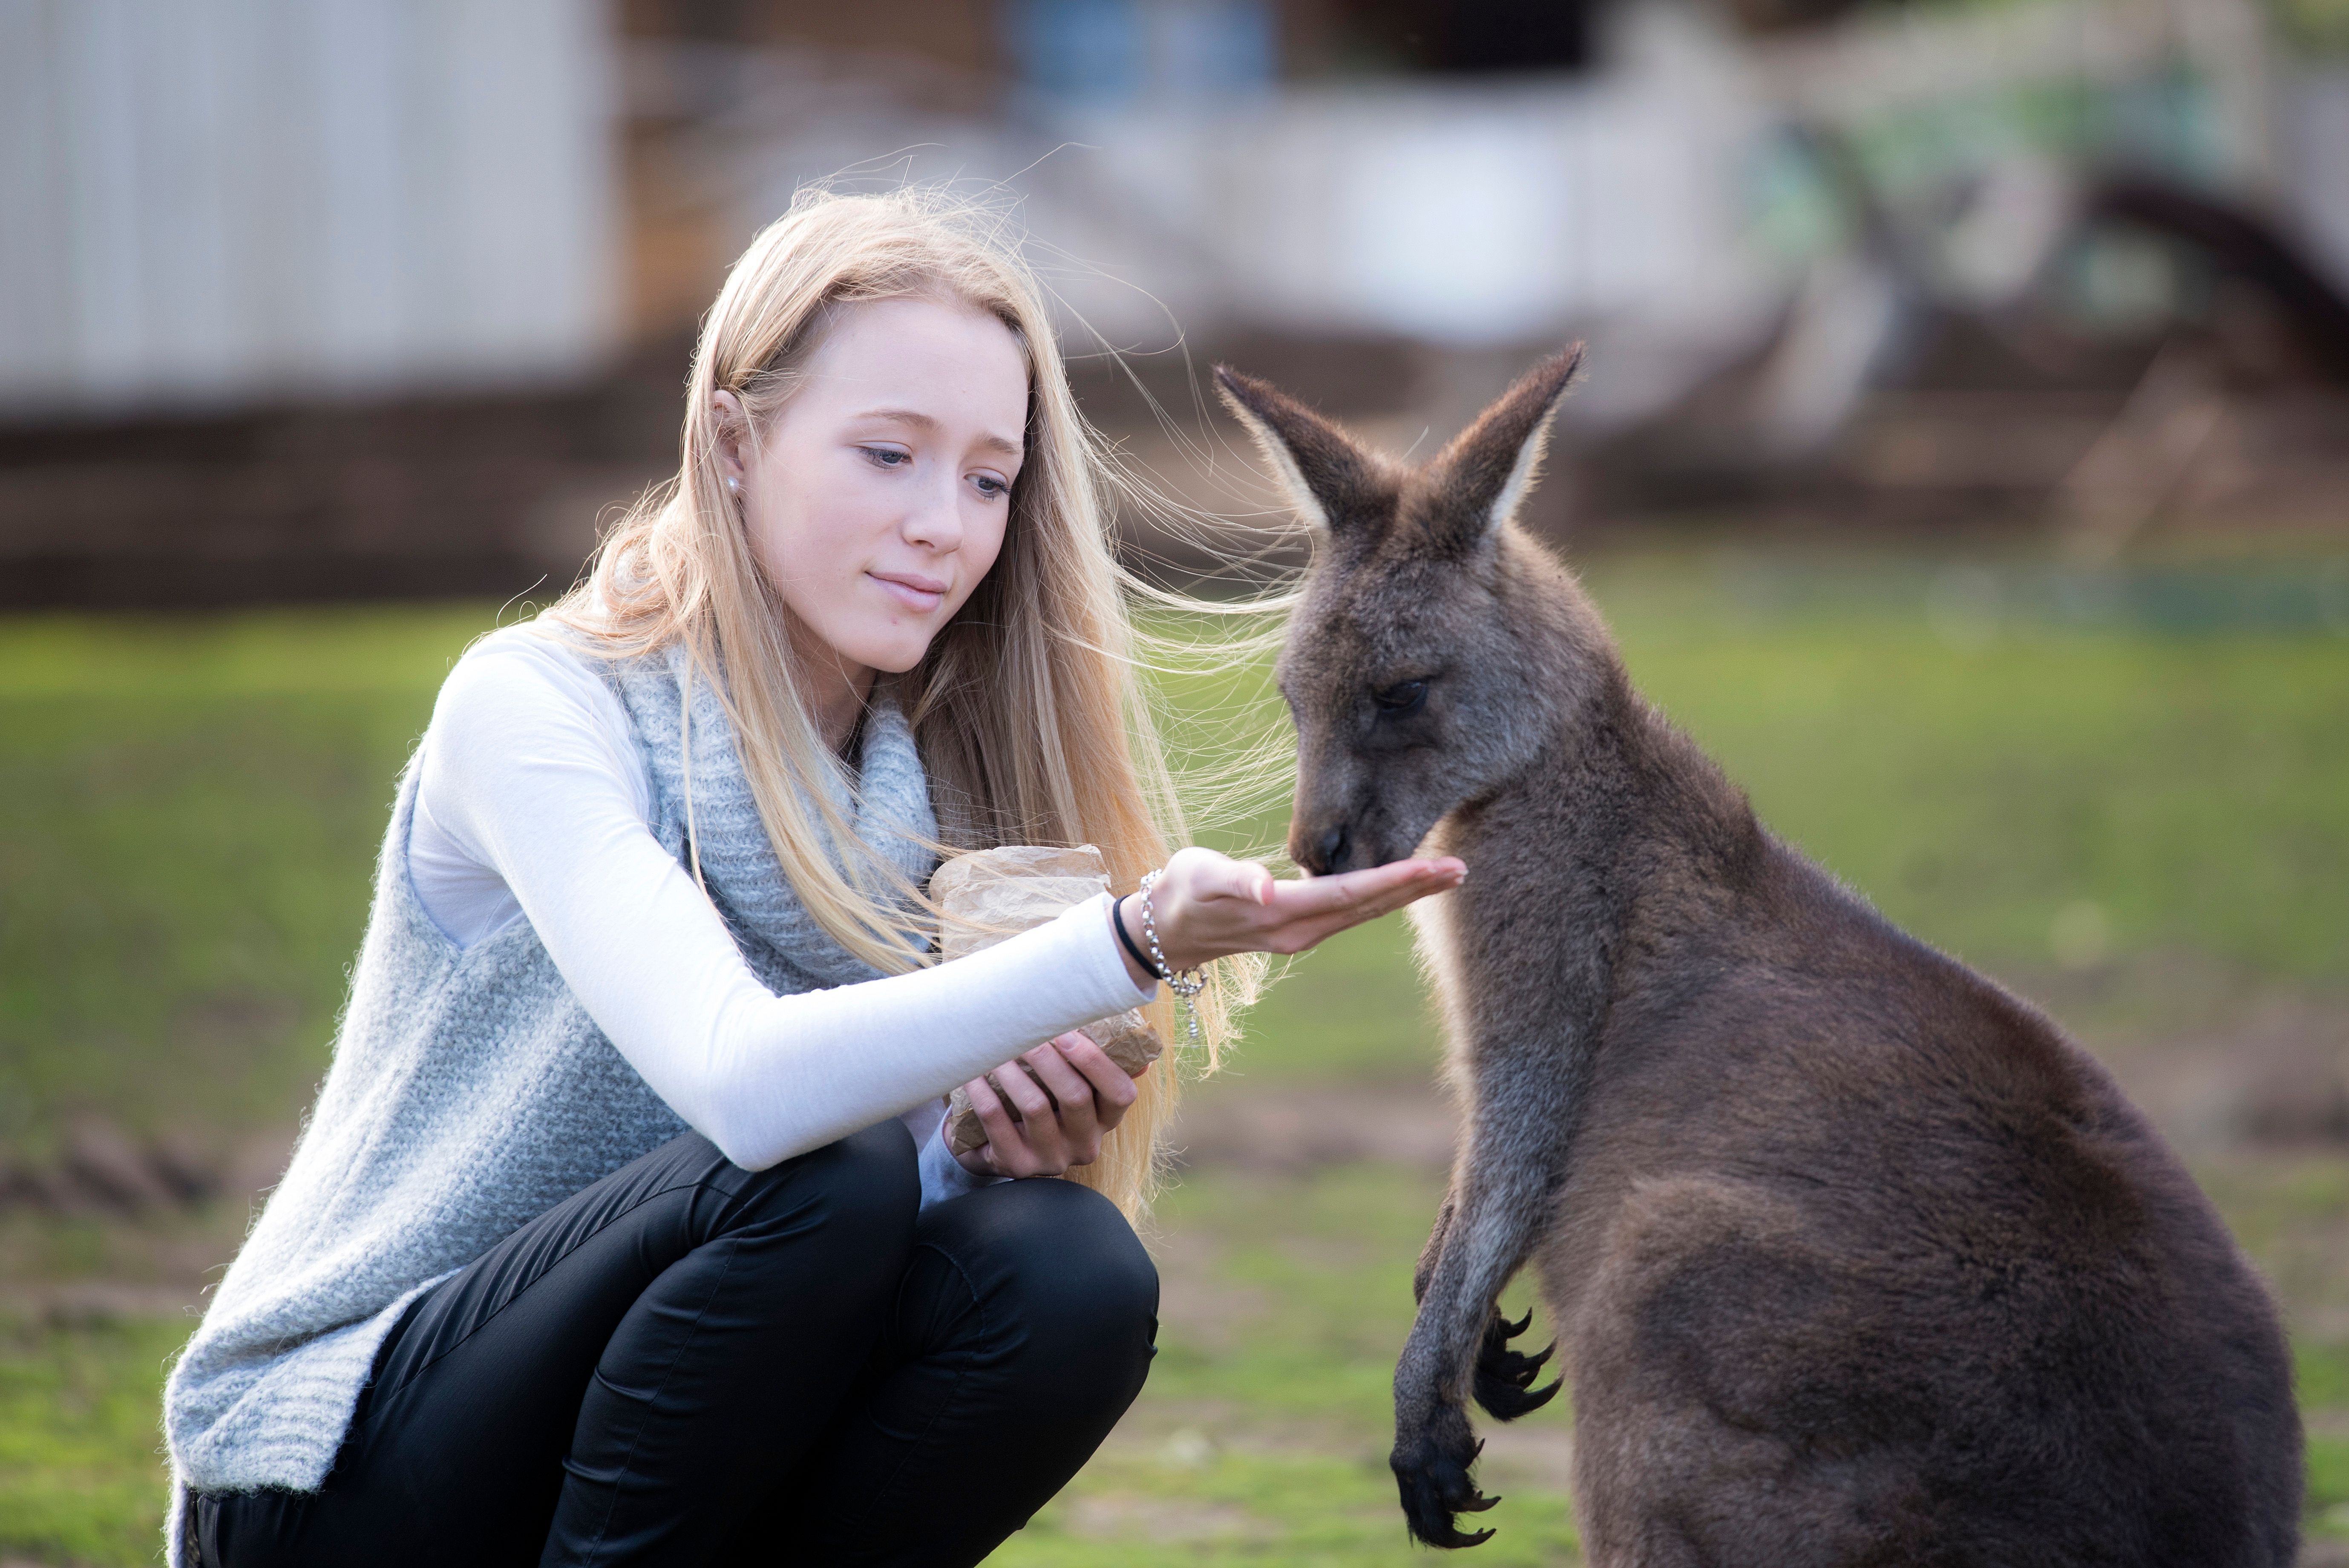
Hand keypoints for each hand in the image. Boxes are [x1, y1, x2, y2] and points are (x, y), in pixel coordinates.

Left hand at [954, 1030, 1147, 1179]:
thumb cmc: (1041, 1098)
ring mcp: (1050, 1159)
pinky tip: (973, 1071)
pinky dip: (983, 1091)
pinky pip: (996, 1122)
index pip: (1121, 1094)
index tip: (1067, 1032)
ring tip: (995, 1046)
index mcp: (1105, 1120)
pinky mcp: (1015, 1165)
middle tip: (1025, 1031)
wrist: (998, 1147)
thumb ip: (1095, 1062)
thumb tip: (1131, 1034)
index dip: (1097, 1062)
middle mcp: (1084, 1144)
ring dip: (1012, 1070)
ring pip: (1035, 1106)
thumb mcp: (1070, 1085)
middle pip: (1075, 1097)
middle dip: (1049, 1058)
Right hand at [1112, 845, 1465, 980]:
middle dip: (1415, 888)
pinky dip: (1382, 897)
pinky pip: (1351, 912)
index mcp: (1282, 913)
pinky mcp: (1300, 929)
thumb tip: (1266, 885)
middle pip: (1369, 906)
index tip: (1433, 867)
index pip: (1350, 893)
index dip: (1393, 880)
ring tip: (1445, 875)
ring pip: (1365, 912)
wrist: (1166, 929)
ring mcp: (1303, 934)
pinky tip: (1402, 885)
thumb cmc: (1182, 892)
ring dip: (1406, 894)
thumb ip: (1234, 879)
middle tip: (1460, 868)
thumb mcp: (1200, 878)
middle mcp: (1300, 931)